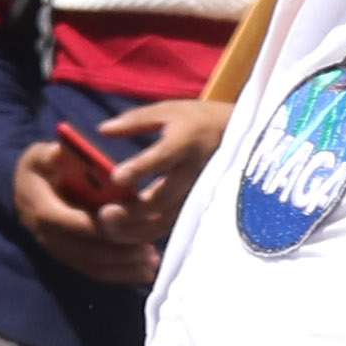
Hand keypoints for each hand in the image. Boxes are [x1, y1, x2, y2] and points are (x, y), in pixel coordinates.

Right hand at [6, 137, 158, 285]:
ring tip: (152, 262)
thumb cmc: (39, 170)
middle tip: (149, 249)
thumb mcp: (38, 156)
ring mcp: (59, 251)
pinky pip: (94, 271)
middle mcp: (48, 236)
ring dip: (124, 267)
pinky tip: (145, 272)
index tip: (127, 224)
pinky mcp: (70, 258)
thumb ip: (49, 155)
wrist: (25, 192)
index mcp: (41, 209)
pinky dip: (120, 274)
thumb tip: (59, 153)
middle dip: (119, 252)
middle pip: (86, 252)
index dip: (98, 227)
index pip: (70, 223)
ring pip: (93, 266)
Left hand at [91, 93, 230, 234]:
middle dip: (131, 212)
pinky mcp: (198, 209)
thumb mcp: (169, 111)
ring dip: (134, 230)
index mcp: (186, 143)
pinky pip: (170, 228)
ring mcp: (198, 195)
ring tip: (107, 227)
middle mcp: (194, 173)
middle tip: (104, 214)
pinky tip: (123, 232)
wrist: (243, 138)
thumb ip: (135, 120)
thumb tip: (103, 130)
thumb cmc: (199, 121)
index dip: (140, 169)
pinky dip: (145, 234)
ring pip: (165, 222)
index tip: (116, 177)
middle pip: (162, 201)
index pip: (162, 158)